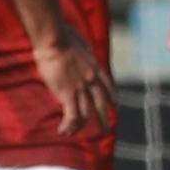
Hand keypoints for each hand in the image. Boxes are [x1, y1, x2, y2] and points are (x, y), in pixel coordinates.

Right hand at [30, 19, 116, 137]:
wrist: (55, 38)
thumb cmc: (63, 35)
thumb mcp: (81, 42)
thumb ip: (83, 49)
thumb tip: (81, 46)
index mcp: (96, 68)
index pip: (109, 87)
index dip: (112, 99)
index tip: (114, 107)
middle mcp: (92, 81)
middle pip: (101, 105)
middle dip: (104, 120)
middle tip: (106, 131)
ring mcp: (81, 88)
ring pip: (85, 115)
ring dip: (79, 127)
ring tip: (73, 134)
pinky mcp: (67, 93)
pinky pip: (72, 116)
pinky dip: (68, 126)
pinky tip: (62, 130)